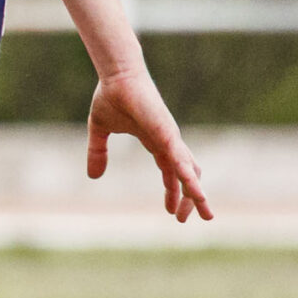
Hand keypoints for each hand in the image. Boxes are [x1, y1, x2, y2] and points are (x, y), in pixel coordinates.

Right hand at [87, 67, 210, 222]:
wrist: (117, 77)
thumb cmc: (111, 97)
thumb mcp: (100, 131)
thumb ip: (97, 153)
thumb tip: (92, 176)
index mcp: (157, 143)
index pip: (171, 172)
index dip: (173, 191)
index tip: (171, 212)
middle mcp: (169, 143)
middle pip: (187, 175)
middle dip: (190, 198)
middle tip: (188, 219)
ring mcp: (171, 139)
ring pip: (190, 171)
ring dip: (197, 193)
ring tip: (205, 212)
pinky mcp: (168, 135)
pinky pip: (182, 161)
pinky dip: (190, 179)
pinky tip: (197, 194)